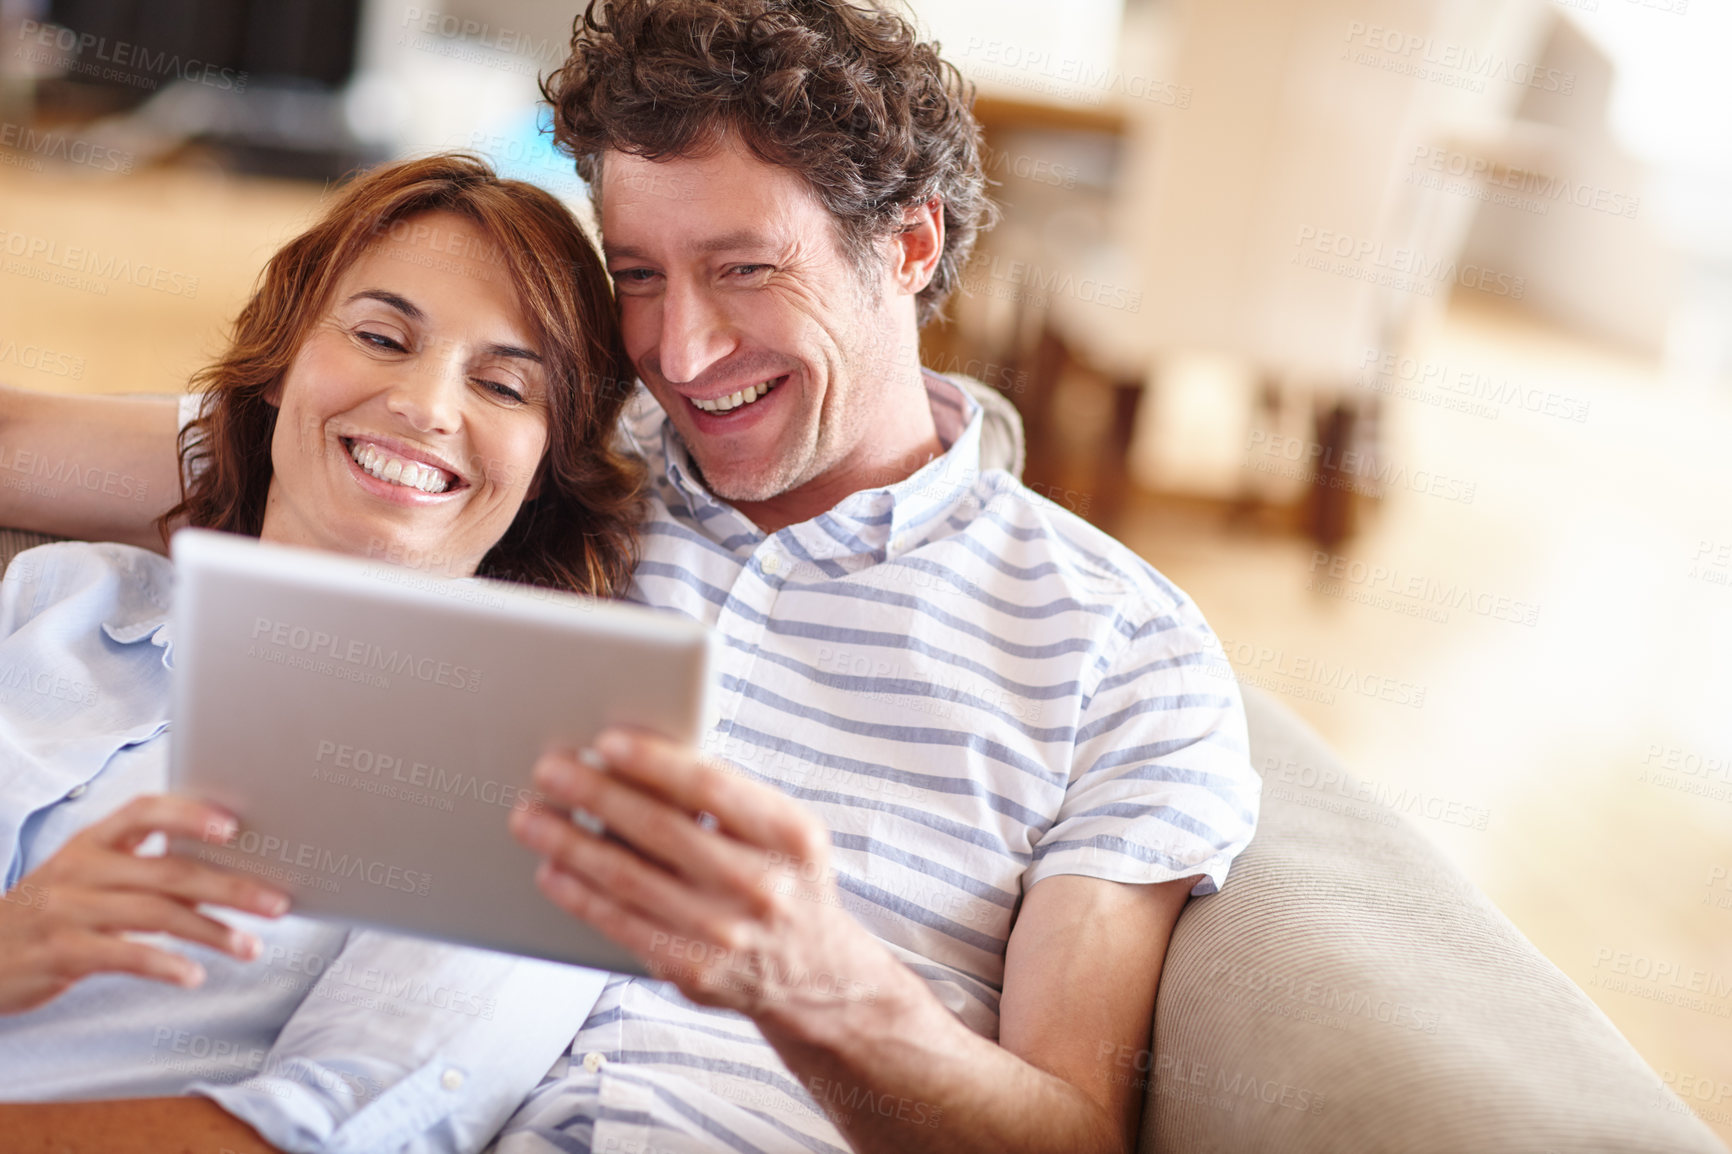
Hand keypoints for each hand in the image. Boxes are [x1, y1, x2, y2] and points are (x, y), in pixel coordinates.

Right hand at [0, 794, 290, 1013]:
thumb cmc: (52, 912)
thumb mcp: (91, 878)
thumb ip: (146, 870)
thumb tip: (225, 876)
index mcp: (94, 841)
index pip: (145, 811)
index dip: (190, 815)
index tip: (234, 826)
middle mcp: (83, 868)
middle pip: (169, 870)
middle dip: (230, 886)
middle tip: (277, 902)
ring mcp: (70, 909)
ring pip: (156, 914)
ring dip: (212, 932)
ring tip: (251, 947)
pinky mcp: (62, 952)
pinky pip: (124, 955)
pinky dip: (165, 965)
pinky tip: (194, 975)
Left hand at [509, 730, 895, 1025]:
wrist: (818, 976)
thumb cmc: (784, 881)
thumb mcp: (782, 833)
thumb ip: (726, 800)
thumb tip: (636, 763)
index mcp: (789, 835)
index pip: (712, 787)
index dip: (655, 761)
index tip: (605, 741)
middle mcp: (761, 885)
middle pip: (660, 829)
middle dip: (595, 794)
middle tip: (549, 770)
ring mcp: (725, 932)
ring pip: (628, 878)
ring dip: (569, 843)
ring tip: (530, 816)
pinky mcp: (692, 970)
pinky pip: (621, 924)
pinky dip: (579, 894)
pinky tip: (551, 869)